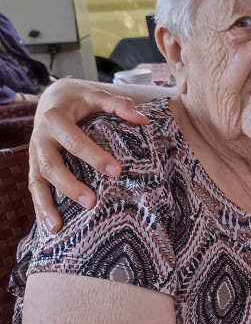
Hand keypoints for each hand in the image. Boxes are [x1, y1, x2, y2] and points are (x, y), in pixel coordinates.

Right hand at [29, 80, 148, 231]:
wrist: (52, 98)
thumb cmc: (79, 100)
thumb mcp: (96, 96)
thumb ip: (118, 105)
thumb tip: (142, 120)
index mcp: (55, 119)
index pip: (74, 141)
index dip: (94, 156)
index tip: (117, 171)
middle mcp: (40, 138)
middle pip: (51, 165)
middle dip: (69, 185)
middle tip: (92, 202)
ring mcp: (35, 154)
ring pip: (37, 181)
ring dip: (46, 205)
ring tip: (57, 226)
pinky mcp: (34, 166)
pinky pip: (34, 188)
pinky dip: (40, 208)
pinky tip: (50, 227)